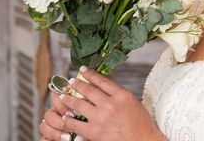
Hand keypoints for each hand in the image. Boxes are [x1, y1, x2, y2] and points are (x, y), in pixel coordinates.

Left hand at [39, 66, 166, 140]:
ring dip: (69, 99)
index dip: (90, 74)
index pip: (102, 80)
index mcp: (121, 95)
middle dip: (77, 84)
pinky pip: (76, 123)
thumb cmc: (141, 124)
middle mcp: (110, 104)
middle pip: (88, 90)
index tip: (83, 70)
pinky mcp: (94, 132)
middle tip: (70, 82)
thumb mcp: (133, 102)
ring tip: (63, 96)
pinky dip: (68, 119)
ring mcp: (100, 118)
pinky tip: (65, 116)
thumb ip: (118, 94)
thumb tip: (103, 87)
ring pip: (79, 104)